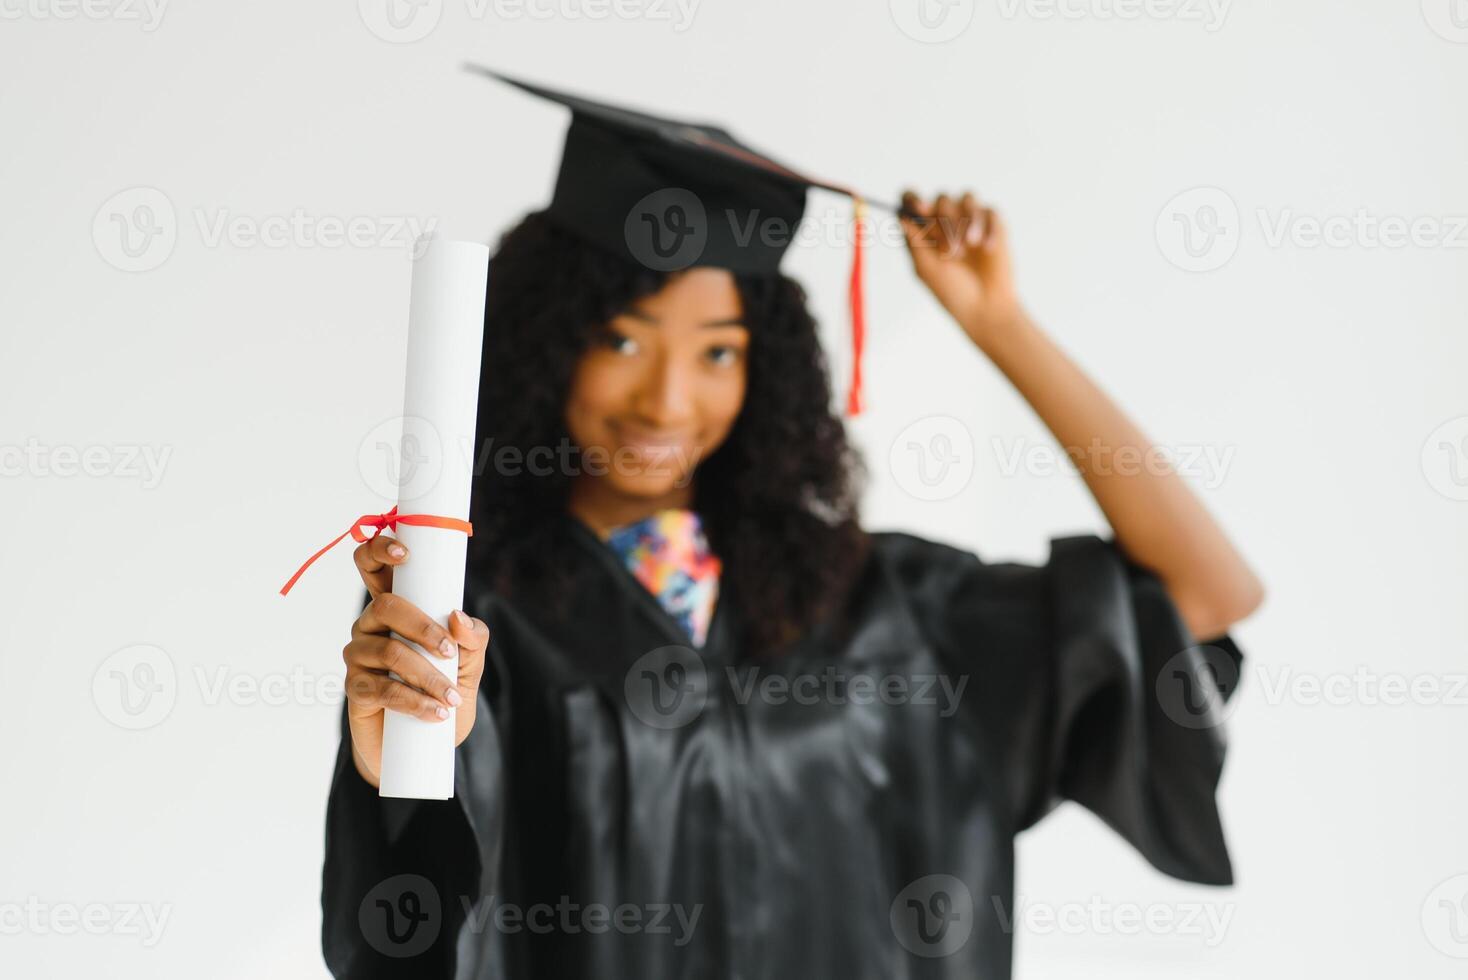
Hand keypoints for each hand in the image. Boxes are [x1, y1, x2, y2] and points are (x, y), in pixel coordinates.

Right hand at [342, 534, 490, 787]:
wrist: (426, 744)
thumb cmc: (447, 689)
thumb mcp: (471, 663)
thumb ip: (473, 638)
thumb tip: (458, 618)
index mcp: (398, 606)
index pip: (374, 566)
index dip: (380, 550)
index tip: (404, 552)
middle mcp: (372, 624)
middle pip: (385, 605)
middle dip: (422, 626)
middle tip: (449, 651)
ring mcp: (359, 655)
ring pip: (389, 651)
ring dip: (427, 675)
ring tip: (451, 697)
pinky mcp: (355, 688)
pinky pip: (382, 688)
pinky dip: (414, 701)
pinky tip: (435, 712)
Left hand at [899, 189, 1026, 348]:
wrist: (984, 307)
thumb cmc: (951, 291)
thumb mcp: (927, 269)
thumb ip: (915, 243)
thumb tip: (901, 217)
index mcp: (923, 229)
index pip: (912, 200)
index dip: (914, 199)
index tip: (920, 209)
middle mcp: (945, 219)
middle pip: (941, 198)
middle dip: (945, 222)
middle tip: (952, 251)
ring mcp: (970, 218)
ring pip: (967, 197)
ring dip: (967, 219)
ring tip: (970, 246)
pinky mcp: (993, 223)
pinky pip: (990, 211)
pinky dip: (988, 227)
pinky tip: (987, 249)